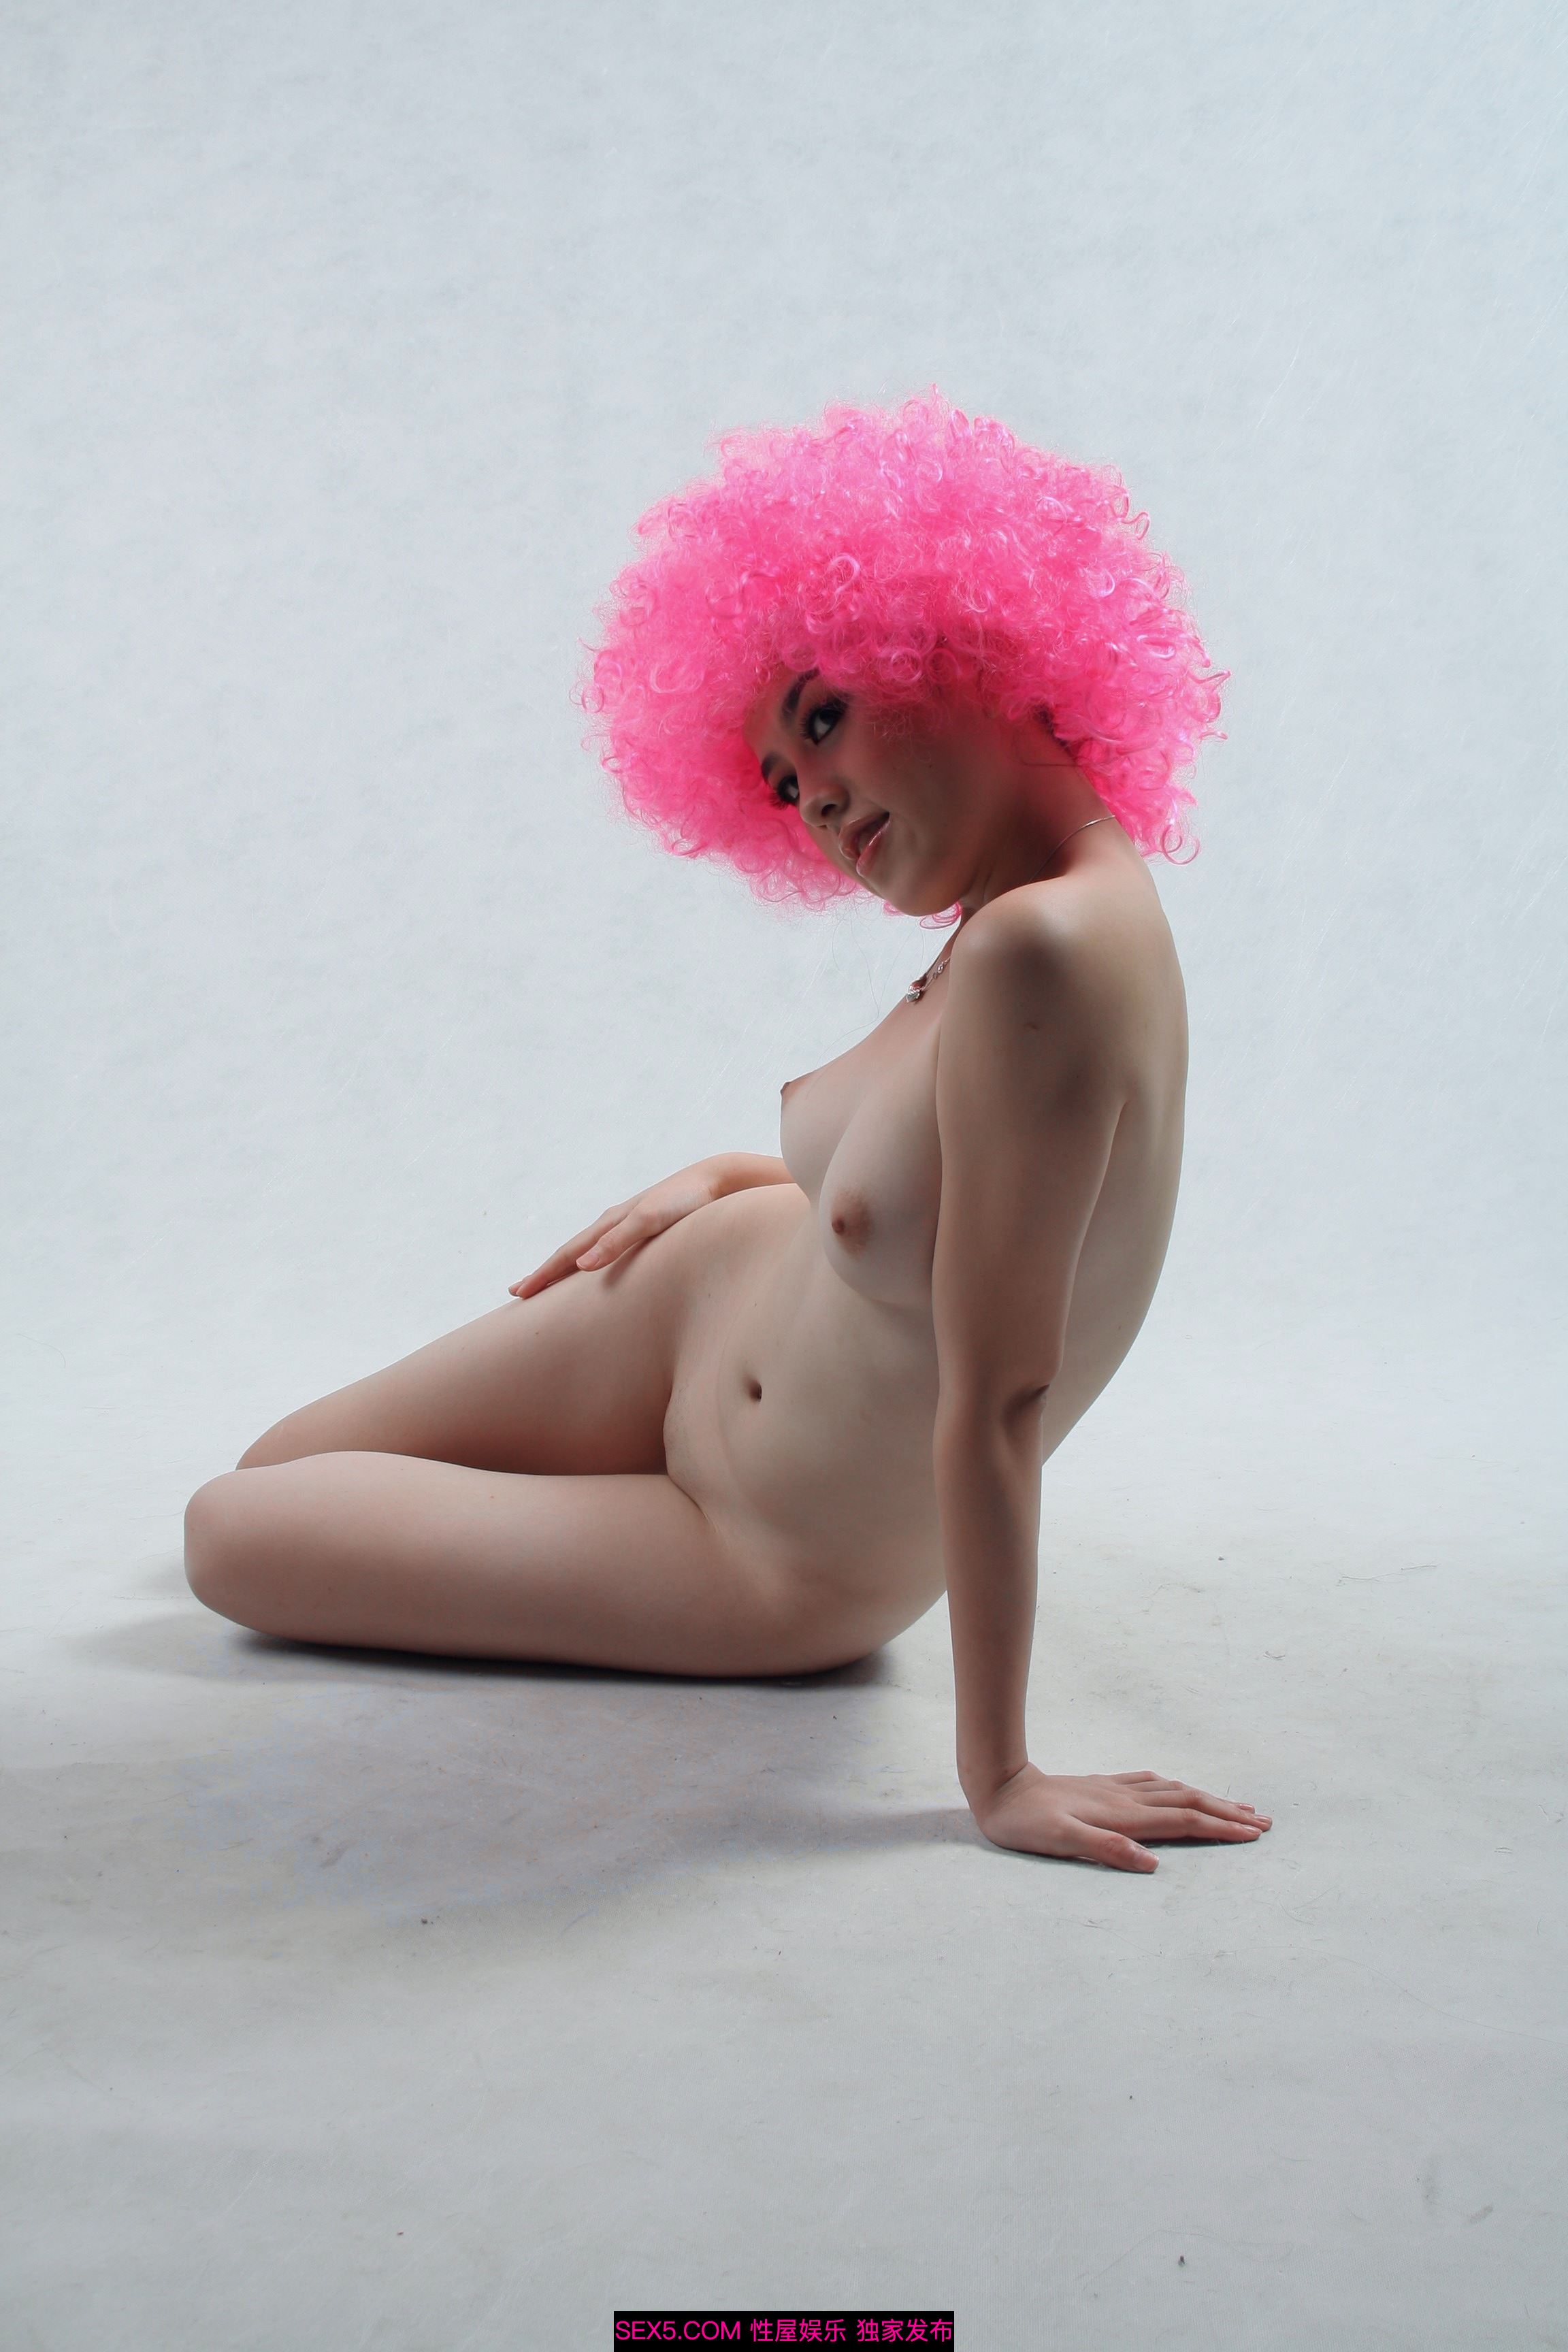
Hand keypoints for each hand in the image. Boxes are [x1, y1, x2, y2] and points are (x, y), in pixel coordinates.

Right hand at [509, 1159, 730, 1299]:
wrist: (719, 1181)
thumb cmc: (687, 1201)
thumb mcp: (650, 1220)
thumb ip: (617, 1242)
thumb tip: (582, 1266)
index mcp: (610, 1223)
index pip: (567, 1254)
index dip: (543, 1275)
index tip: (518, 1293)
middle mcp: (615, 1223)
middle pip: (570, 1252)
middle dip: (544, 1273)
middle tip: (518, 1292)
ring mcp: (629, 1225)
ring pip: (587, 1250)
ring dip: (565, 1267)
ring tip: (549, 1282)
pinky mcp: (647, 1228)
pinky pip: (608, 1249)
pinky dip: (591, 1261)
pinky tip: (596, 1267)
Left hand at [968, 1764, 1270, 1872]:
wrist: (999, 1786)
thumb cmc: (1026, 1822)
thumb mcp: (1061, 1841)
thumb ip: (1105, 1849)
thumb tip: (1151, 1864)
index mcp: (1123, 1817)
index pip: (1184, 1821)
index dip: (1221, 1828)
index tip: (1254, 1834)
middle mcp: (1126, 1800)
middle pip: (1189, 1802)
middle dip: (1227, 1813)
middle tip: (1264, 1821)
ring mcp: (1115, 1790)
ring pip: (1174, 1791)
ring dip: (1208, 1799)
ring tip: (1236, 1806)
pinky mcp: (1101, 1786)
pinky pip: (1150, 1784)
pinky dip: (1175, 1787)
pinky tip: (1176, 1787)